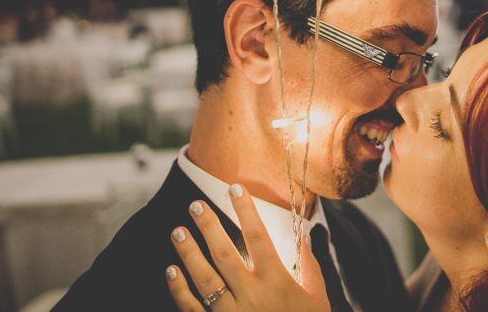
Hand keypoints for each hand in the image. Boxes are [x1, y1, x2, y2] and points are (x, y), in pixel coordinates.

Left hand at [165, 184, 330, 311]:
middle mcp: (252, 295)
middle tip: (195, 205)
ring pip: (205, 279)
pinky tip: (170, 271)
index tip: (235, 188)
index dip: (246, 210)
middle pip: (225, 254)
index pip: (258, 237)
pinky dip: (178, 290)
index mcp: (277, 282)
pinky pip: (192, 309)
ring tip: (177, 232)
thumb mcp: (317, 299)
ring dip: (188, 253)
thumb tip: (306, 237)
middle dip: (208, 227)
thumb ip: (311, 267)